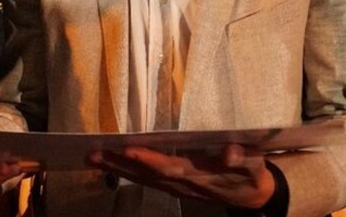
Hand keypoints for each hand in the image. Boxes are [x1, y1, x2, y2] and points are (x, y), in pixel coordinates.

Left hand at [87, 144, 274, 209]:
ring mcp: (175, 187)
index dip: (150, 160)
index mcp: (200, 175)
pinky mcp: (172, 186)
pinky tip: (107, 163)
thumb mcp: (254, 166)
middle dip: (120, 165)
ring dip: (116, 169)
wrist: (252, 196)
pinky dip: (124, 172)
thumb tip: (229, 152)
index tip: (129, 149)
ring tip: (91, 157)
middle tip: (94, 153)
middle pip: (147, 175)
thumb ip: (243, 159)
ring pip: (141, 179)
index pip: (170, 167)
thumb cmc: (251, 174)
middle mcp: (182, 183)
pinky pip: (144, 180)